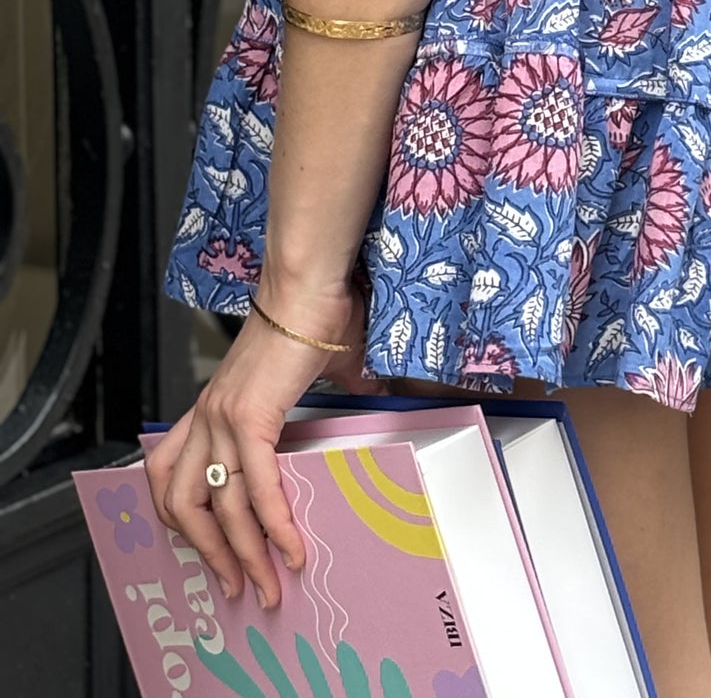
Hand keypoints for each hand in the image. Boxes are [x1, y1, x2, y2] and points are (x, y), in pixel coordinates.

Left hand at [145, 278, 380, 607]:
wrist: (311, 284)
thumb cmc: (319, 312)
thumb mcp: (316, 368)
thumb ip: (336, 389)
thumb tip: (375, 394)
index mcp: (213, 405)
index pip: (171, 476)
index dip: (185, 521)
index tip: (213, 555)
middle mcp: (207, 417)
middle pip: (182, 505)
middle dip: (210, 556)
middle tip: (237, 588)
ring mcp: (222, 420)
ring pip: (215, 510)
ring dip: (240, 556)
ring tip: (265, 586)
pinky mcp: (249, 420)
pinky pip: (256, 491)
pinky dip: (274, 527)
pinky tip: (292, 549)